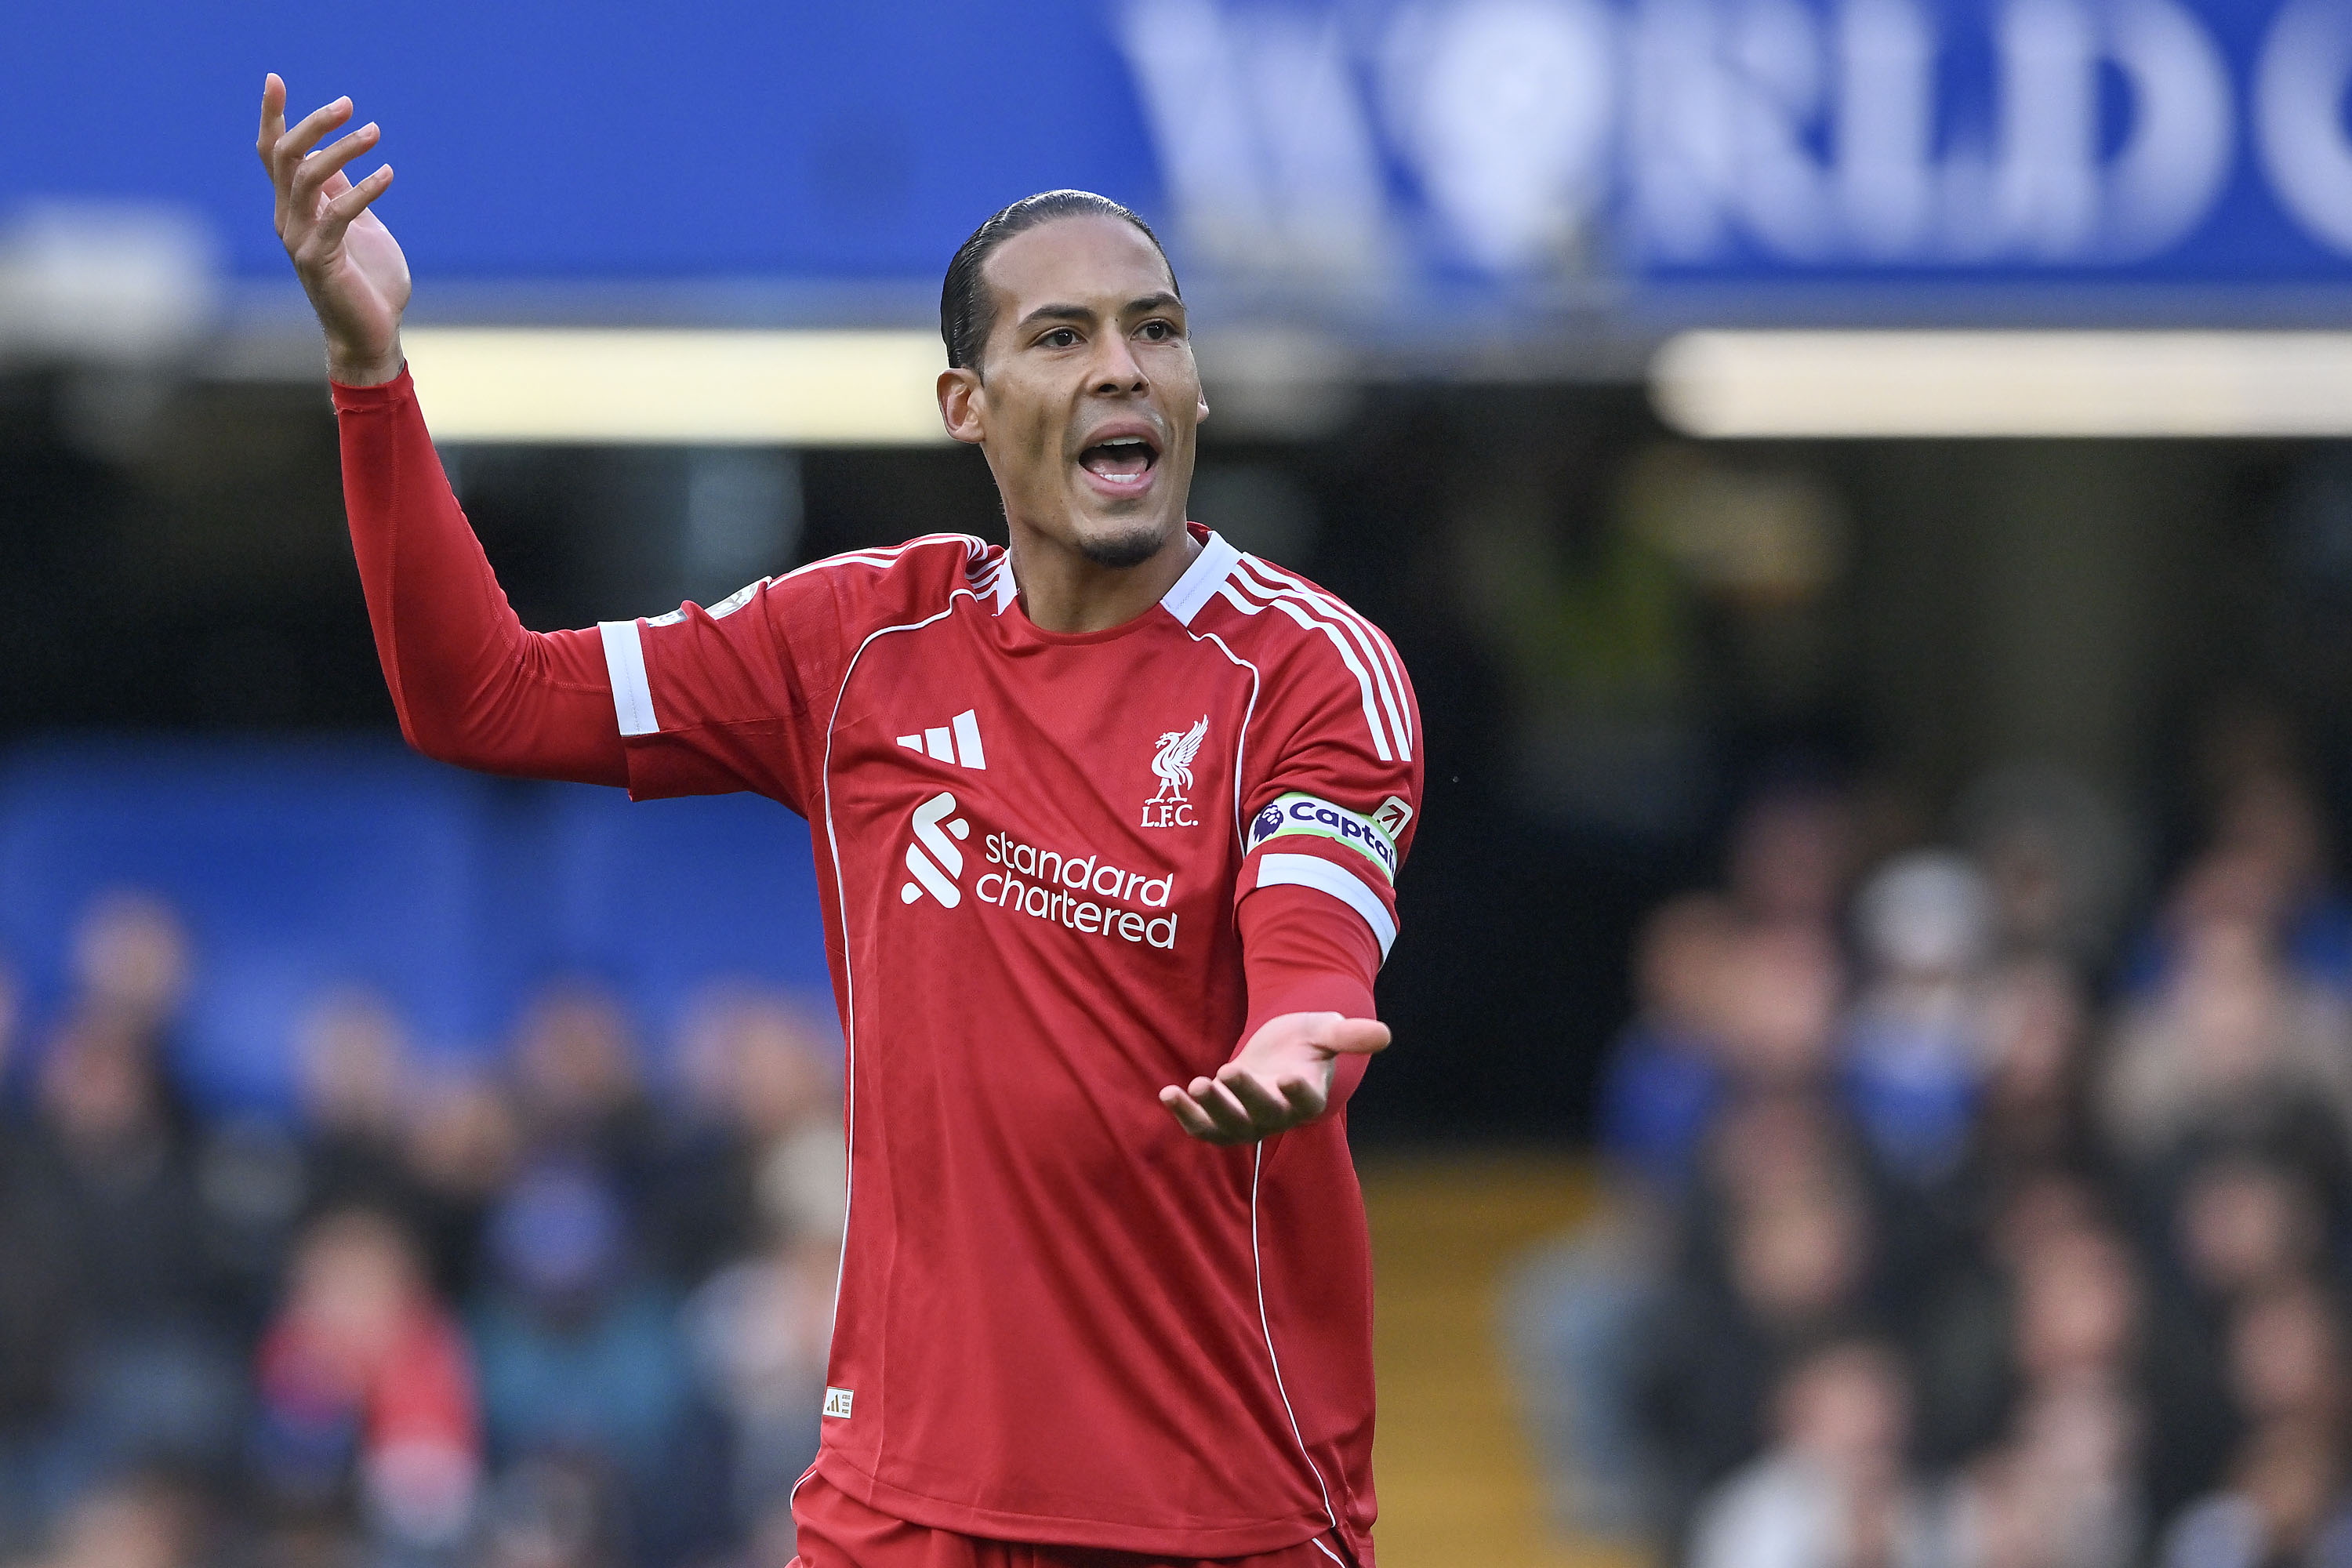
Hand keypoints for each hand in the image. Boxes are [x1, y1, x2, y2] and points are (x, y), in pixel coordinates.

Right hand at [257, 74, 410, 384]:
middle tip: (347, 104)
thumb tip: (334, 154)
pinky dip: (364, 189)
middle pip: (285, 157)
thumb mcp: (358, 225)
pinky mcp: (321, 260)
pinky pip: (337, 214)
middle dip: (312, 124)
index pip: (273, 155)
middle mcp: (288, 220)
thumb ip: (342, 192)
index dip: (272, 116)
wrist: (371, 335)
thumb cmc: (368, 283)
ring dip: (343, 150)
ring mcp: (301, 240)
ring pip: (308, 178)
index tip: (274, 79)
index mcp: (294, 209)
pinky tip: (388, 174)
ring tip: (375, 133)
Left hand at [1158, 1012, 1389, 1145]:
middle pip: (1263, 1115)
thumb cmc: (1306, 1041)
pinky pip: (1202, 1128)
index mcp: (1308, 1098)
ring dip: (1210, 1110)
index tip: (1289, 1076)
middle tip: (1227, 1069)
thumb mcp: (1325, 1030)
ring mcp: (1248, 1123)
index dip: (1298, 1092)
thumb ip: (1349, 1035)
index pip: (1305, 1102)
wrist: (1278, 1053)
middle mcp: (1278, 1117)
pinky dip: (1185, 1114)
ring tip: (1196, 1084)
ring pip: (1229, 1127)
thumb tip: (1385, 1035)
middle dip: (1244, 1096)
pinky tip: (1167, 1092)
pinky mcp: (1221, 1121)